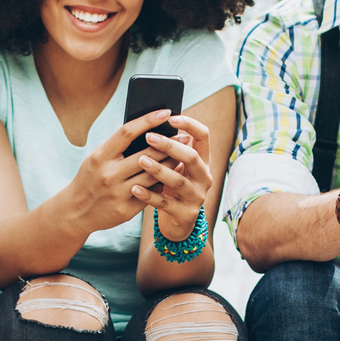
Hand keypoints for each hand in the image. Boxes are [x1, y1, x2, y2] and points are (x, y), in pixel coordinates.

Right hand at [61, 109, 175, 233]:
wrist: (76, 212)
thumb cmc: (90, 178)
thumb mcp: (96, 158)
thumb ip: (117, 146)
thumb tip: (146, 129)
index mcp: (100, 157)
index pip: (127, 132)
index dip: (147, 120)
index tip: (164, 112)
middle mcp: (109, 174)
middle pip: (146, 154)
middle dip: (168, 144)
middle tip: (184, 136)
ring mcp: (118, 193)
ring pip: (153, 175)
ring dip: (170, 164)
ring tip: (182, 155)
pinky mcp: (126, 210)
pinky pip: (151, 194)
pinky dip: (161, 183)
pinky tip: (171, 176)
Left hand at [129, 114, 212, 242]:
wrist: (178, 222)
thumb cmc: (172, 187)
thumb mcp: (176, 167)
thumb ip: (170, 151)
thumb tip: (149, 124)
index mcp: (204, 161)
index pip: (203, 136)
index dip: (189, 124)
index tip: (170, 118)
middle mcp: (205, 178)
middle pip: (192, 157)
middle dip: (170, 146)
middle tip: (149, 137)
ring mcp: (196, 197)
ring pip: (179, 181)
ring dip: (159, 169)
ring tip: (141, 160)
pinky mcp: (185, 214)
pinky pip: (165, 203)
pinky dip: (149, 195)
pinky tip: (135, 188)